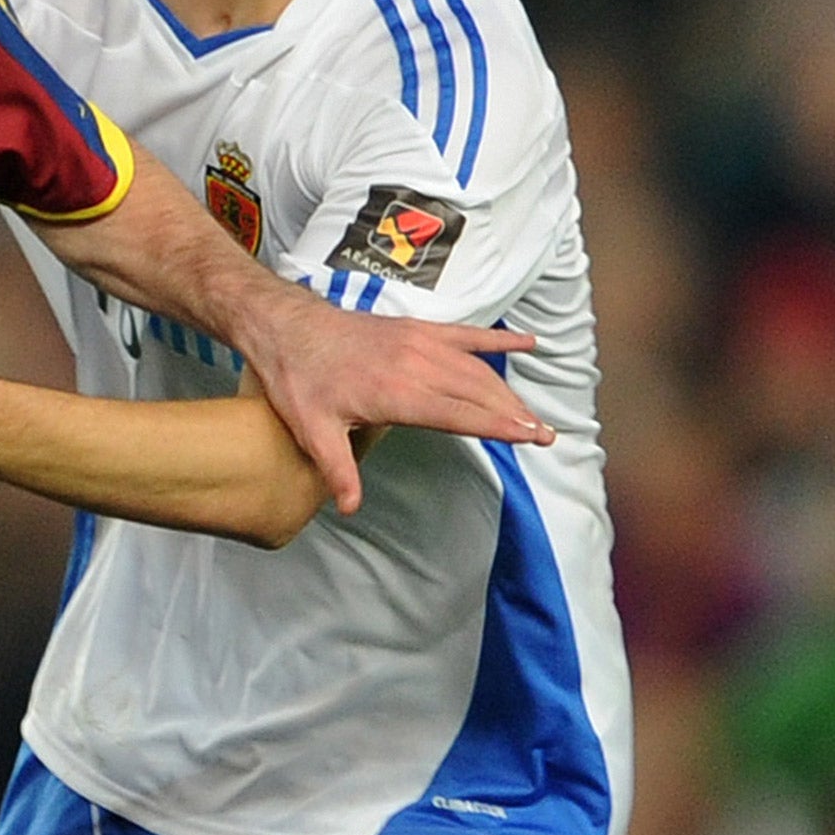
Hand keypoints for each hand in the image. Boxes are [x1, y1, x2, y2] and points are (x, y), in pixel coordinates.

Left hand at [244, 285, 547, 515]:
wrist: (287, 326)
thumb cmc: (298, 378)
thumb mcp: (312, 430)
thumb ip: (337, 469)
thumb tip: (350, 508)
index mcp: (396, 392)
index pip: (459, 414)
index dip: (498, 426)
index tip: (532, 437)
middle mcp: (415, 364)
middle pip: (478, 392)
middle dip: (515, 414)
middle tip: (547, 437)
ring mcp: (418, 342)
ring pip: (477, 368)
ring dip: (510, 390)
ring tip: (536, 416)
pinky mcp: (415, 328)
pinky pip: (465, 333)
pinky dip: (497, 338)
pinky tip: (528, 341)